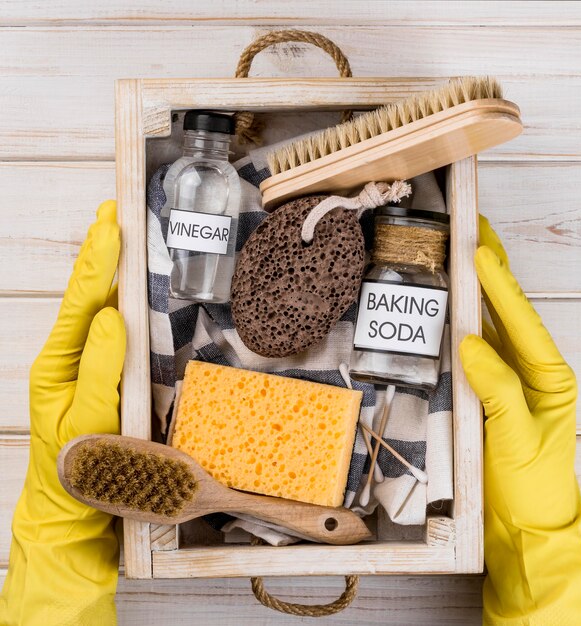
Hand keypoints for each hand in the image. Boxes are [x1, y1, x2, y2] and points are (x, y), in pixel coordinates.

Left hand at [0, 201, 124, 625]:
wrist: (73, 515)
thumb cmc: (78, 471)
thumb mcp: (87, 421)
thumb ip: (100, 369)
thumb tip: (114, 316)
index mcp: (59, 364)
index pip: (83, 302)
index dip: (98, 260)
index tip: (111, 221)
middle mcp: (70, 359)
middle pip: (87, 295)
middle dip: (99, 252)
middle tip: (113, 212)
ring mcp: (87, 368)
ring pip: (99, 310)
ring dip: (109, 270)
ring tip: (119, 237)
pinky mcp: (107, 378)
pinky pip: (115, 333)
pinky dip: (122, 301)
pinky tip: (131, 290)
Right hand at [459, 216, 580, 624]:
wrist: (522, 524)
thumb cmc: (530, 485)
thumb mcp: (517, 437)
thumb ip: (497, 388)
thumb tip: (470, 343)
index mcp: (548, 377)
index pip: (521, 320)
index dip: (498, 283)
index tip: (479, 249)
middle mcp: (530, 371)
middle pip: (508, 311)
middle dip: (492, 271)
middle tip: (474, 231)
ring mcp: (508, 379)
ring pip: (491, 323)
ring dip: (477, 289)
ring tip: (462, 255)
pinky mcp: (487, 390)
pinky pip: (476, 347)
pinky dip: (464, 320)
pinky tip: (452, 304)